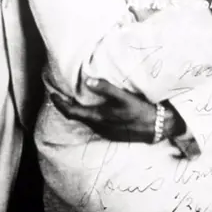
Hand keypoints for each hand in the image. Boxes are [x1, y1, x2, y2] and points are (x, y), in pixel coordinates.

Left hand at [51, 78, 184, 143]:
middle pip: (78, 117)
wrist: (158, 127)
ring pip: (87, 120)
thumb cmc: (140, 111)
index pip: (72, 112)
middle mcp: (99, 127)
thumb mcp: (123, 97)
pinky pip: (96, 122)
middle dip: (68, 106)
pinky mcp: (114, 132)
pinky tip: (95, 106)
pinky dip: (90, 113)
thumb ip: (105, 88)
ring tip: (76, 98)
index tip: (53, 95)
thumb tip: (87, 80)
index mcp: (98, 118)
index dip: (60, 104)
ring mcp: (106, 131)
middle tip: (62, 94)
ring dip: (79, 110)